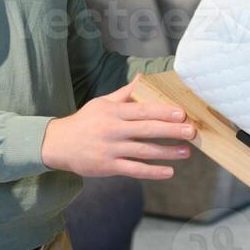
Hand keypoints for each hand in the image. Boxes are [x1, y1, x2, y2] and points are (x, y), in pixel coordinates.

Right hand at [40, 76, 194, 178]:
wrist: (57, 144)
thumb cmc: (84, 121)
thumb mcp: (102, 103)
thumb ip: (124, 93)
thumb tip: (143, 77)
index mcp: (114, 112)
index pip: (143, 111)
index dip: (163, 112)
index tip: (182, 113)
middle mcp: (113, 130)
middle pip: (147, 130)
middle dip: (172, 131)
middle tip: (192, 132)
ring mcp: (111, 149)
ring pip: (144, 151)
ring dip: (168, 152)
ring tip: (187, 152)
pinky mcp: (108, 166)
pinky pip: (134, 170)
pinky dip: (152, 171)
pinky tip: (169, 172)